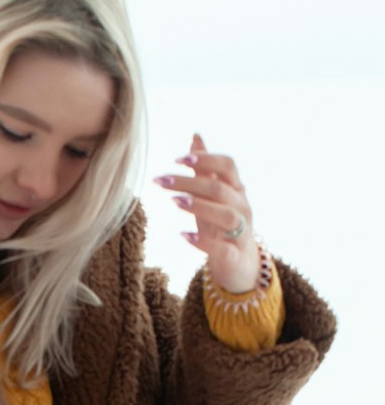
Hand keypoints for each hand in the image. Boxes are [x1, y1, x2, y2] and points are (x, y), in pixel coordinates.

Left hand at [153, 133, 261, 294]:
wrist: (241, 267)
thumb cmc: (222, 227)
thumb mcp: (213, 197)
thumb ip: (205, 169)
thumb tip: (195, 137)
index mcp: (237, 190)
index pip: (228, 166)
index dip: (206, 159)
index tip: (178, 160)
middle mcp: (242, 208)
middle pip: (220, 188)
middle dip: (190, 182)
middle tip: (161, 181)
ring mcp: (242, 233)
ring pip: (227, 215)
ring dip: (200, 206)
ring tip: (174, 202)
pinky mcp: (235, 256)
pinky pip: (223, 248)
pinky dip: (203, 242)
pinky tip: (184, 236)